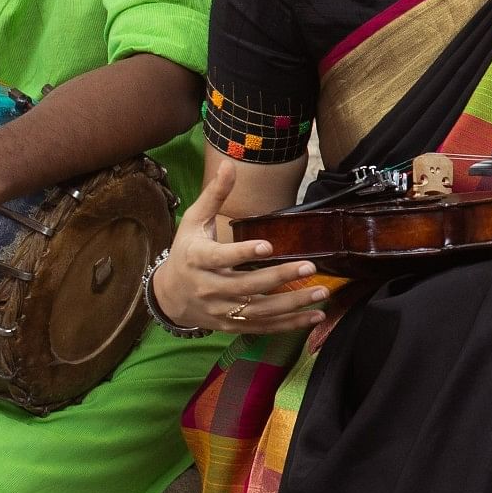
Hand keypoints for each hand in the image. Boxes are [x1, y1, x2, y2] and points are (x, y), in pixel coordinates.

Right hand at [149, 173, 333, 335]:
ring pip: (259, 311)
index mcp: (197, 259)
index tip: (268, 245)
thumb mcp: (193, 221)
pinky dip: (290, 325)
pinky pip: (263, 327)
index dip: (243, 253)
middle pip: (246, 286)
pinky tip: (315, 316)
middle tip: (310, 266)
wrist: (169, 295)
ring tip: (322, 293)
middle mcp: (208, 288)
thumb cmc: (186, 251)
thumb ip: (214, 195)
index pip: (220, 257)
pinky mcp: (232, 325)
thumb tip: (229, 164)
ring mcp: (221, 310)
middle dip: (279, 277)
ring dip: (292, 304)